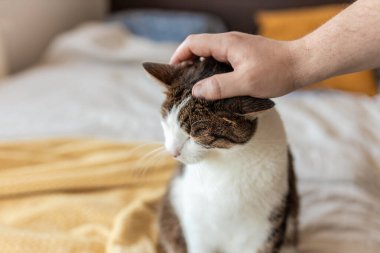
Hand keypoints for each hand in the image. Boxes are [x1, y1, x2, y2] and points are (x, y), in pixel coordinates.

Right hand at [170, 32, 306, 99]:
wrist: (302, 63)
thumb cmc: (277, 71)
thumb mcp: (247, 82)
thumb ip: (220, 86)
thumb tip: (197, 91)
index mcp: (226, 44)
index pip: (193, 43)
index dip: (179, 56)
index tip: (173, 73)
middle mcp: (229, 42)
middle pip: (199, 47)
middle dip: (187, 63)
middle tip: (182, 84)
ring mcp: (237, 48)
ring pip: (210, 54)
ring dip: (200, 68)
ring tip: (196, 87)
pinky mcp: (244, 55)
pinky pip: (221, 60)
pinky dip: (212, 70)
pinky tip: (216, 86)